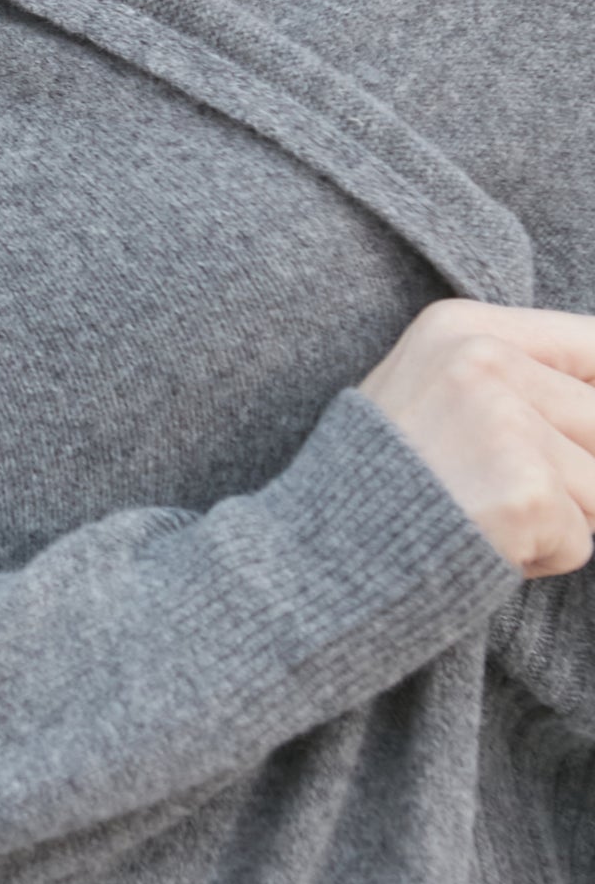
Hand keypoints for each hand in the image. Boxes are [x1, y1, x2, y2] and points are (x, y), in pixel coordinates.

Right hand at [357, 297, 594, 578]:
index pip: (593, 342)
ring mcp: (505, 423)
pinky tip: (481, 544)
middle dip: (577, 466)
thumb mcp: (431, 391)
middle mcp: (484, 359)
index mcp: (461, 326)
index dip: (593, 397)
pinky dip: (544, 557)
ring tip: (483, 514)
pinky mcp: (526, 491)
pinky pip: (583, 537)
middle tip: (499, 485)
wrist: (317, 556)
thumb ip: (515, 381)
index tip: (576, 432)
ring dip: (562, 515)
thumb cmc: (380, 481)